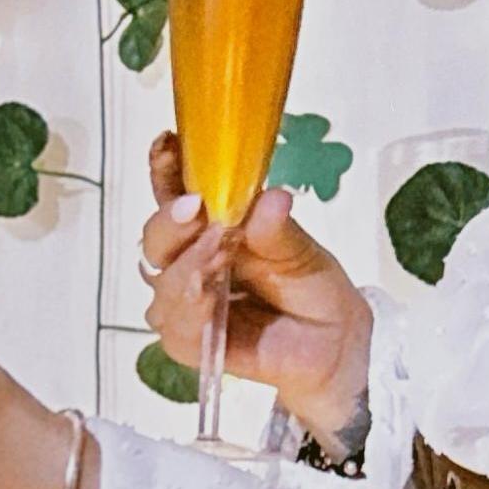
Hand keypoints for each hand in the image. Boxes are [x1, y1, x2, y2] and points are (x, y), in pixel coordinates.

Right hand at [140, 130, 370, 437]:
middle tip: (196, 210)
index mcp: (211, 226)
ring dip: (186, 266)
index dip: (164, 169)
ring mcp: (187, 302)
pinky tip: (210, 299)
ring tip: (220, 255)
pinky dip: (190, 310)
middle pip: (155, 238)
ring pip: (161, 281)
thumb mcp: (303, 251)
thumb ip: (278, 230)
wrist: (333, 345)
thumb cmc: (313, 287)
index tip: (167, 144)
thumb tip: (270, 198)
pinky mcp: (192, 343)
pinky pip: (176, 327)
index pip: (174, 193)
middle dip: (170, 223)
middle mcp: (190, 260)